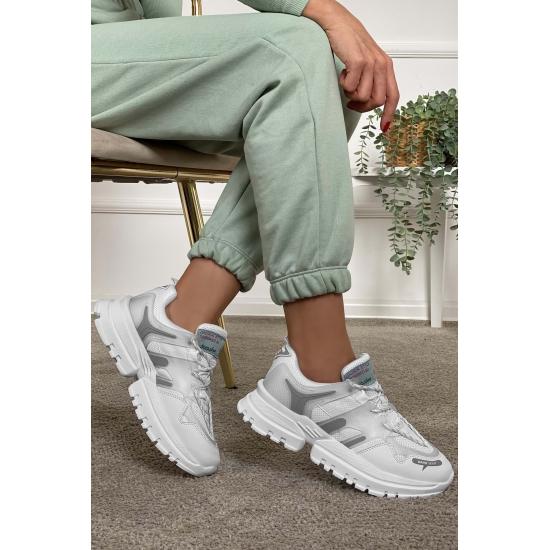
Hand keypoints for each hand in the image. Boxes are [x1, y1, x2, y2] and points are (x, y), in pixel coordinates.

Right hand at [303, 0, 398, 131]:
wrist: (338, 23)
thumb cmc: (349, 43)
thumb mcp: (366, 62)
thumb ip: (371, 79)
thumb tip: (366, 102)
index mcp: (386, 66)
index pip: (393, 96)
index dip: (389, 114)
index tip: (383, 127)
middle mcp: (382, 65)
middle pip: (377, 101)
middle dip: (362, 107)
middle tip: (351, 103)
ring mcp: (371, 64)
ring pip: (363, 97)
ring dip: (351, 94)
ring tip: (346, 81)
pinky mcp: (359, 62)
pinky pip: (351, 88)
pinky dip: (343, 85)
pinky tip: (342, 73)